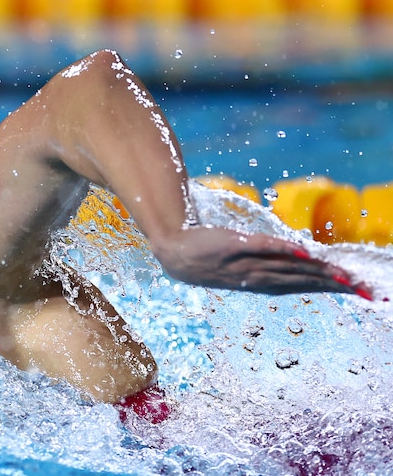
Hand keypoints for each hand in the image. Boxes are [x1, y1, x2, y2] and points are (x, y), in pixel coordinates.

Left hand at [152, 226, 372, 299]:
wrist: (174, 253)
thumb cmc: (211, 258)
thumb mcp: (244, 264)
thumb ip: (271, 262)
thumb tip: (301, 260)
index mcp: (262, 283)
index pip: (304, 287)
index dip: (332, 289)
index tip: (360, 292)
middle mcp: (257, 277)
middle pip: (302, 281)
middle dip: (334, 285)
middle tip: (364, 290)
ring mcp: (246, 263)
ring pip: (287, 268)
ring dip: (316, 272)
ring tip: (344, 277)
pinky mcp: (233, 246)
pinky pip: (262, 248)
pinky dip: (282, 251)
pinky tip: (304, 253)